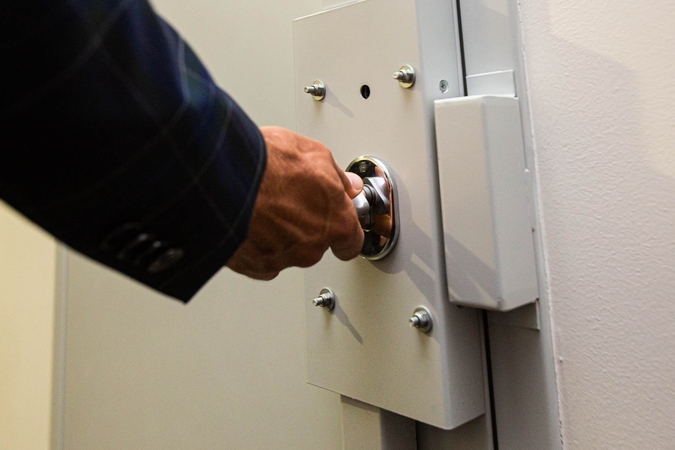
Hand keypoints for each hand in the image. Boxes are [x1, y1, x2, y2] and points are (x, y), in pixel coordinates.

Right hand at [226, 126, 363, 279]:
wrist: (220, 177)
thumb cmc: (267, 164)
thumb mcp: (314, 154)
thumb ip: (336, 176)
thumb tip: (346, 186)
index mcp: (335, 223)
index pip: (352, 242)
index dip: (346, 232)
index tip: (340, 223)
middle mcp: (311, 249)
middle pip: (317, 244)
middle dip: (307, 225)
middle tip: (290, 200)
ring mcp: (281, 260)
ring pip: (287, 251)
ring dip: (280, 234)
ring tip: (264, 205)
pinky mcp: (252, 266)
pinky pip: (261, 260)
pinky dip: (257, 245)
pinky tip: (250, 223)